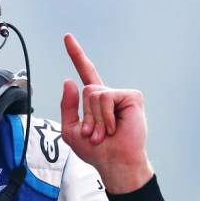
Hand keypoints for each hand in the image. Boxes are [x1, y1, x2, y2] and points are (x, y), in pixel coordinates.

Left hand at [59, 33, 153, 193]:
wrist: (115, 163)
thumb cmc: (96, 150)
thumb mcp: (71, 129)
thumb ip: (67, 105)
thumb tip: (69, 81)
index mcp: (96, 101)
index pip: (85, 72)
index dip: (76, 55)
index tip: (67, 37)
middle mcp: (109, 95)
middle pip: (85, 89)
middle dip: (85, 116)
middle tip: (95, 135)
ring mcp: (122, 95)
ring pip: (93, 93)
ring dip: (94, 118)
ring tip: (104, 133)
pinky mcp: (132, 97)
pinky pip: (105, 97)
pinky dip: (105, 116)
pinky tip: (114, 127)